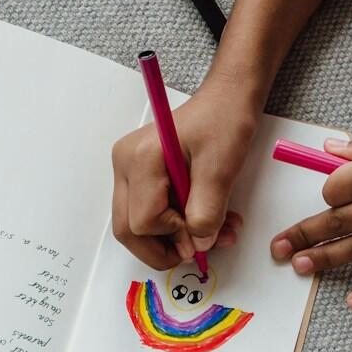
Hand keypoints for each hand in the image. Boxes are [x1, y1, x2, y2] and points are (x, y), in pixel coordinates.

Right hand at [110, 81, 259, 268]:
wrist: (226, 99)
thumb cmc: (223, 122)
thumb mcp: (220, 168)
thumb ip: (207, 211)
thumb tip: (198, 244)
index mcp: (139, 159)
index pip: (143, 221)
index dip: (175, 235)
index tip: (205, 231)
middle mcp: (125, 165)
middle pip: (128, 229)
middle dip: (164, 249)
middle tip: (198, 252)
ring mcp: (129, 170)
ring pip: (137, 224)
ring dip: (173, 239)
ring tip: (214, 234)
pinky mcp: (140, 176)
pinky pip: (149, 212)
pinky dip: (175, 225)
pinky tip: (205, 221)